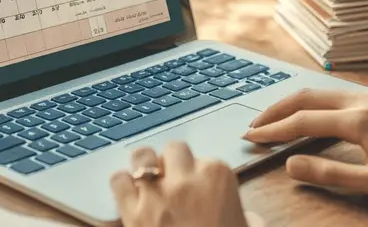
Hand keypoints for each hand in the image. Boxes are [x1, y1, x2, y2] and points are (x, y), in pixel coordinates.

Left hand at [111, 143, 249, 226]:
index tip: (199, 190)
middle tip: (174, 182)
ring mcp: (157, 194)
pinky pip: (118, 181)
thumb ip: (248, 218)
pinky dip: (122, 184)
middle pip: (174, 149)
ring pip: (143, 155)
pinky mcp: (132, 213)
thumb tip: (249, 218)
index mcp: (218, 176)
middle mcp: (187, 179)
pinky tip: (129, 194)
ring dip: (145, 165)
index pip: (205, 159)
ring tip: (148, 181)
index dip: (199, 175)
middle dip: (173, 163)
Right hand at [243, 89, 367, 201]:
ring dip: (294, 104)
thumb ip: (328, 174)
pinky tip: (309, 112)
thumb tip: (290, 164)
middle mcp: (363, 100)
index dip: (274, 131)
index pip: (303, 122)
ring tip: (274, 119)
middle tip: (254, 126)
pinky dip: (314, 102)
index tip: (252, 139)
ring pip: (321, 92)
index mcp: (359, 119)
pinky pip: (337, 94)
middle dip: (276, 110)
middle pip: (307, 97)